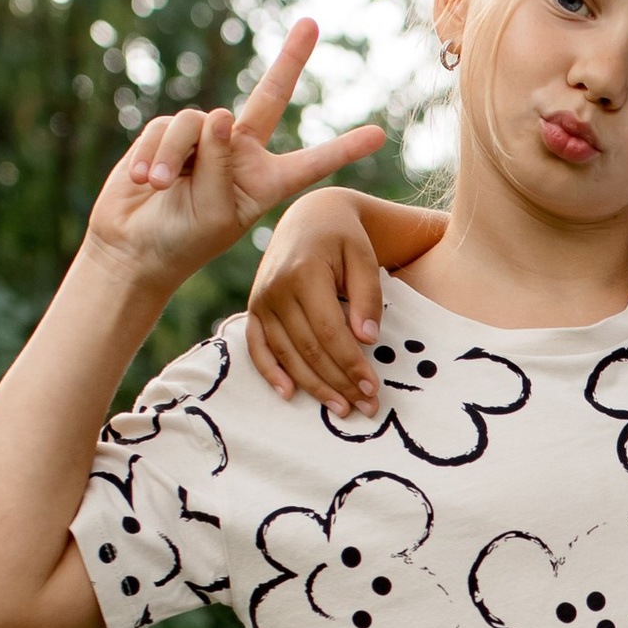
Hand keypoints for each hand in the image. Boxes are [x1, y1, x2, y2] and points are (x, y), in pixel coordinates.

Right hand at [83, 21, 383, 303]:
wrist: (134, 247)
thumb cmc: (181, 239)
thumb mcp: (213, 211)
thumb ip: (218, 162)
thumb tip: (220, 111)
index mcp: (265, 182)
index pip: (310, 163)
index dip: (342, 149)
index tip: (379, 135)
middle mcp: (241, 154)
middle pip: (269, 96)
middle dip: (290, 58)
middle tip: (311, 23)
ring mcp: (206, 140)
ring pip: (201, 122)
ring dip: (178, 155)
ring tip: (161, 187)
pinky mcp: (170, 133)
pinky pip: (169, 128)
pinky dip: (155, 152)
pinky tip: (146, 180)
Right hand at [243, 185, 390, 415]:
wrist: (309, 218)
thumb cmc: (344, 238)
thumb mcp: (364, 257)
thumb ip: (368, 297)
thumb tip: (366, 340)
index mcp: (304, 273)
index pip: (329, 331)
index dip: (351, 364)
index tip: (373, 388)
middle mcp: (276, 289)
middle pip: (308, 349)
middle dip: (339, 383)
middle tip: (366, 407)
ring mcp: (261, 300)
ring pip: (287, 354)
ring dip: (313, 387)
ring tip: (341, 409)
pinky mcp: (254, 309)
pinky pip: (257, 347)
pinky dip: (270, 372)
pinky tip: (289, 394)